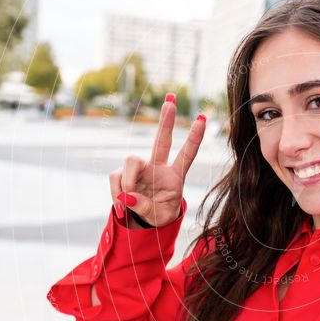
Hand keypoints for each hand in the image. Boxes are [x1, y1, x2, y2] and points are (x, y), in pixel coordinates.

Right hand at [109, 94, 205, 226]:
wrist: (143, 221)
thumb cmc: (159, 215)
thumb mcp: (159, 216)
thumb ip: (145, 207)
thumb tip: (127, 196)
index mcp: (175, 176)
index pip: (187, 155)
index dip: (194, 138)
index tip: (203, 118)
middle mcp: (158, 167)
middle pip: (161, 140)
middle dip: (165, 121)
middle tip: (171, 99)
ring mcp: (140, 169)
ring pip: (131, 161)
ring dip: (128, 182)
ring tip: (128, 203)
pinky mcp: (123, 174)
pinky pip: (116, 177)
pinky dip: (116, 193)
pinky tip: (122, 205)